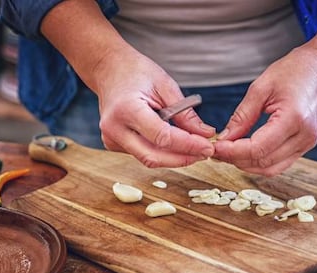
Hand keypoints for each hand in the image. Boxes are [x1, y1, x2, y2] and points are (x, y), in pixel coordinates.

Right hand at [95, 45, 215, 167]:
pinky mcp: (114, 144)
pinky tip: (175, 144)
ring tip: (194, 148)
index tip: (208, 146)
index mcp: (126, 109)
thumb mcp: (165, 86)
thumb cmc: (135, 72)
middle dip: (182, 159)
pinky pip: (143, 154)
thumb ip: (185, 113)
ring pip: (149, 159)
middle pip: (153, 157)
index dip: (188, 146)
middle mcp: (114, 128)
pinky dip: (162, 152)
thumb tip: (205, 134)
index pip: (162, 138)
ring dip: (174, 157)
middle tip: (204, 152)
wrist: (108, 70)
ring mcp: (111, 139)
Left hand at [213, 46, 316, 175]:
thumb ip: (241, 117)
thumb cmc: (294, 71)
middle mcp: (304, 136)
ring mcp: (307, 144)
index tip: (216, 147)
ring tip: (228, 153)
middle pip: (263, 162)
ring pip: (270, 168)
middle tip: (216, 151)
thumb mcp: (260, 88)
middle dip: (235, 160)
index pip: (257, 149)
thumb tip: (224, 138)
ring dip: (246, 165)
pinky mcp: (305, 146)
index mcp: (294, 118)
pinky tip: (244, 153)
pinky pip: (279, 164)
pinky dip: (259, 163)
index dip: (233, 152)